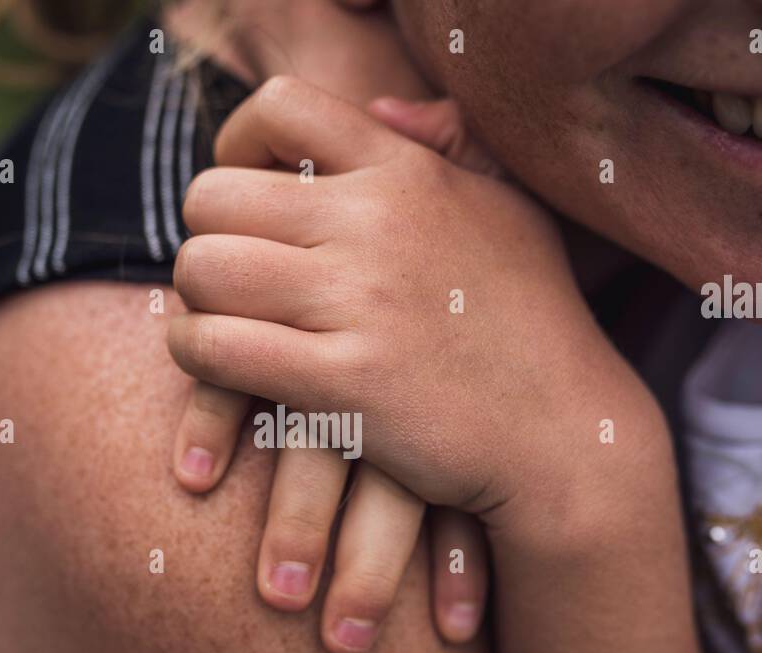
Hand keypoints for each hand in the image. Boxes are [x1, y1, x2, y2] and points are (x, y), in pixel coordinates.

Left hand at [170, 77, 657, 542]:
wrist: (565, 437)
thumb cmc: (535, 325)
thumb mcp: (509, 213)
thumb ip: (448, 149)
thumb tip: (385, 109)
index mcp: (409, 173)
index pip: (282, 106)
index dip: (237, 143)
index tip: (247, 194)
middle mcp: (378, 224)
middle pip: (215, 197)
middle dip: (208, 236)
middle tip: (232, 277)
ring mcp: (358, 303)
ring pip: (202, 270)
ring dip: (197, 299)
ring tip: (223, 321)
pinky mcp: (340, 382)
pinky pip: (214, 346)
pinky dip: (197, 353)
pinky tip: (219, 363)